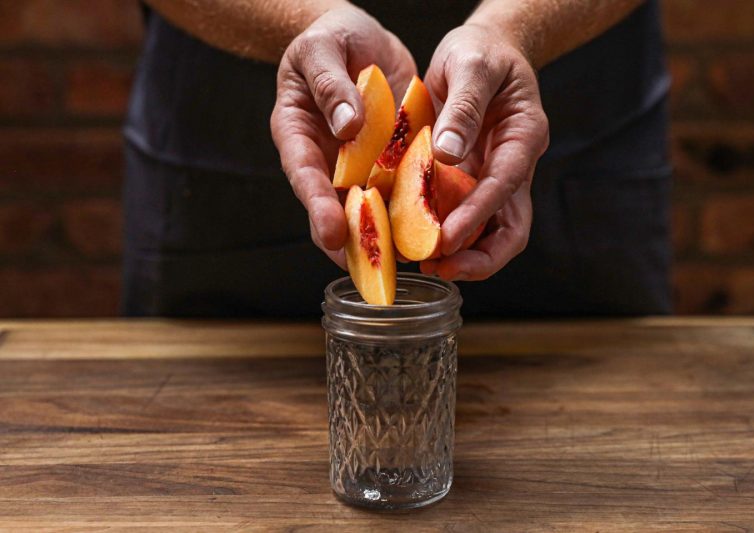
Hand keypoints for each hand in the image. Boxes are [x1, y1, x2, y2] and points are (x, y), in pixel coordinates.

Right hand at [270, 6, 415, 268]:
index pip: (305, 176)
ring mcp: (357, 164)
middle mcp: (326, 159)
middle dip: (354, 239)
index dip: (317, 207)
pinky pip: (399, 189)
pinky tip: (432, 227)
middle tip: (375, 267)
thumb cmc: (328, 37)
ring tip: (408, 260)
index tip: (332, 234)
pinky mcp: (388, 160)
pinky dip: (413, 209)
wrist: (358, 37)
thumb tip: (347, 126)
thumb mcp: (322, 48)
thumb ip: (330, 84)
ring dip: (387, 234)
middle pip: (335, 207)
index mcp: (298, 134)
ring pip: (370, 207)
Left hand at [420, 23, 548, 280]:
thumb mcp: (471, 65)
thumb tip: (447, 154)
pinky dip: (443, 233)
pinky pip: (462, 217)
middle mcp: (513, 166)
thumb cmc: (481, 53)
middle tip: (438, 268)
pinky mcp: (471, 182)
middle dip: (479, 257)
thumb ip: (463, 108)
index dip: (477, 216)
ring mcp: (493, 179)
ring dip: (462, 255)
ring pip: (490, 233)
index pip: (505, 186)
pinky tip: (414, 239)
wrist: (483, 50)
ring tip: (423, 264)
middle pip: (511, 229)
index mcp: (524, 137)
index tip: (446, 239)